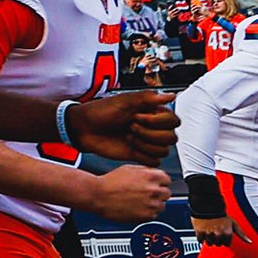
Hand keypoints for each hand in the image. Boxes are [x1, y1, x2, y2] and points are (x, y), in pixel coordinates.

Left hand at [60, 90, 180, 162]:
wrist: (84, 128)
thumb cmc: (101, 111)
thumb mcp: (123, 100)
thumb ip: (148, 97)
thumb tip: (171, 95)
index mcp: (153, 112)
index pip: (173, 121)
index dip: (157, 121)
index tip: (138, 116)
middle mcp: (153, 128)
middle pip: (171, 137)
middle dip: (149, 133)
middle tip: (130, 127)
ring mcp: (146, 142)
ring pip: (164, 151)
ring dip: (145, 145)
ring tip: (128, 136)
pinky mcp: (140, 155)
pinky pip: (154, 162)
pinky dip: (143, 156)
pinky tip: (129, 147)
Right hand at [79, 164, 171, 223]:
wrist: (98, 196)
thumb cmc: (110, 182)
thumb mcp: (130, 168)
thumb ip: (146, 171)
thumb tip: (155, 175)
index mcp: (152, 176)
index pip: (167, 180)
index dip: (159, 182)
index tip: (154, 185)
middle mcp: (154, 189)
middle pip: (166, 193)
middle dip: (157, 194)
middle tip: (145, 194)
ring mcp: (151, 203)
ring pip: (161, 205)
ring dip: (153, 204)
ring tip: (138, 202)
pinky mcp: (146, 216)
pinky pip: (153, 215)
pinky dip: (146, 213)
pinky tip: (135, 208)